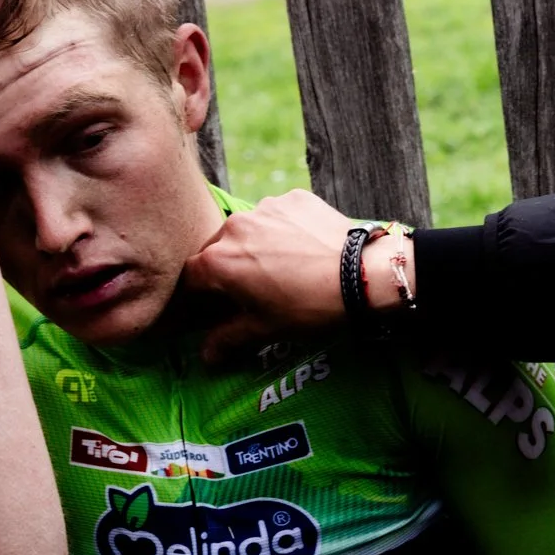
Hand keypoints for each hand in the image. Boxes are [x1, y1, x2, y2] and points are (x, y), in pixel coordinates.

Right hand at [181, 188, 351, 360]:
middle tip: (250, 290)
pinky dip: (282, 231)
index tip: (212, 308)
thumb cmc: (309, 306)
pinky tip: (302, 249)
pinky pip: (277, 216)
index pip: (191, 278)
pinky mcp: (293, 198)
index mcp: (218, 261)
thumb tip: (205, 356)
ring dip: (255, 247)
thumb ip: (228, 338)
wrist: (363, 275)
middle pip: (216, 249)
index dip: (199, 296)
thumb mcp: (265, 328)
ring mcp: (264, 207)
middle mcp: (234, 227)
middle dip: (226, 270)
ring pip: (248, 230)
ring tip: (282, 269)